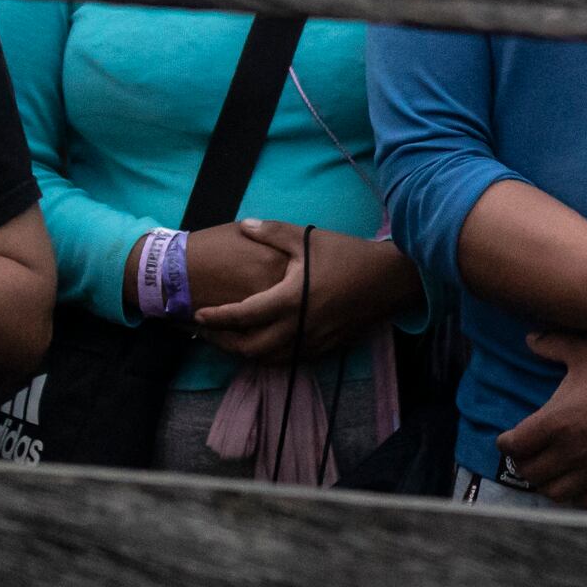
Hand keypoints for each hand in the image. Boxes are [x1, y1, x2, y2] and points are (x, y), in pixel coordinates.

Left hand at [194, 221, 413, 362]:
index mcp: (290, 300)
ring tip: (228, 340)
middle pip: (249, 348)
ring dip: (243, 352)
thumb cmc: (347, 255)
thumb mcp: (307, 238)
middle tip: (205, 332)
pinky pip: (288, 361)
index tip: (196, 315)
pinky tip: (260, 343)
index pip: (242, 316)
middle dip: (222, 342)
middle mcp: (298, 328)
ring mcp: (313, 342)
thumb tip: (243, 225)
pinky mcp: (325, 349)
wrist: (390, 280)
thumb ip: (271, 233)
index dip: (215, 318)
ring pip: (268, 360)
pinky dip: (267, 356)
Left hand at [496, 331, 586, 508]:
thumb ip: (552, 345)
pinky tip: (581, 483)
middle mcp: (572, 451)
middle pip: (529, 473)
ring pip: (554, 493)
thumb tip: (530, 339)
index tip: (511, 437)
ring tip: (551, 470)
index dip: (507, 442)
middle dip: (523, 463)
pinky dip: (579, 497)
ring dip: (547, 482)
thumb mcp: (586, 350)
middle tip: (529, 453)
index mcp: (556, 421)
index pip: (513, 446)